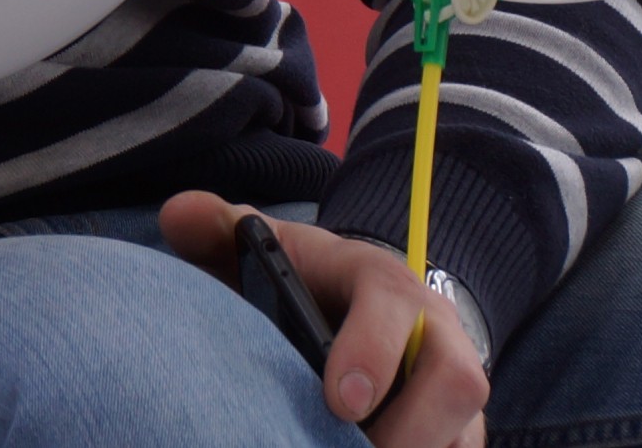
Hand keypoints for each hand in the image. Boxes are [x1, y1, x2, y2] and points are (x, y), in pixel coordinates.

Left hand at [160, 194, 489, 447]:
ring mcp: (453, 387)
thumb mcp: (264, 246)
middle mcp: (436, 333)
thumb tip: (179, 215)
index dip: (372, 352)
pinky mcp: (459, 429)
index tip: (339, 400)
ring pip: (462, 434)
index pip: (395, 308)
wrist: (350, 302)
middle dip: (411, 427)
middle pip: (457, 382)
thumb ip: (218, 229)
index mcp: (384, 281)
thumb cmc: (302, 280)